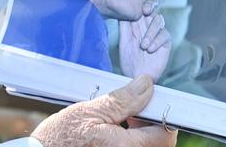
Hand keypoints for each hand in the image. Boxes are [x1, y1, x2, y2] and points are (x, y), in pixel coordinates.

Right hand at [30, 75, 176, 146]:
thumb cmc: (60, 138)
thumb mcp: (90, 111)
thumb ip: (122, 100)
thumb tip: (146, 85)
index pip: (165, 134)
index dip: (162, 114)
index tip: (149, 101)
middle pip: (158, 142)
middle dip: (149, 121)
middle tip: (130, 108)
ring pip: (146, 145)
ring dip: (139, 130)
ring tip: (118, 118)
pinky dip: (129, 138)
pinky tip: (113, 130)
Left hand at [118, 1, 171, 82]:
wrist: (136, 76)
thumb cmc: (129, 59)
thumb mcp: (124, 40)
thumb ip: (124, 25)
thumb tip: (123, 9)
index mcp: (137, 23)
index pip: (142, 5)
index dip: (143, 1)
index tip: (140, 6)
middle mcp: (148, 26)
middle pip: (153, 8)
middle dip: (151, 6)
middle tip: (145, 11)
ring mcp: (157, 33)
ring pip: (159, 20)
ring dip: (150, 32)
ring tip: (143, 45)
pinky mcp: (165, 43)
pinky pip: (165, 35)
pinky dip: (157, 41)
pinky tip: (150, 49)